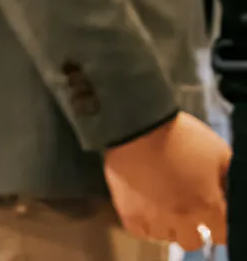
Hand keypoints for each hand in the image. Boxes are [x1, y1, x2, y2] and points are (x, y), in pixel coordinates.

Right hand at [105, 111, 228, 245]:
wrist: (139, 123)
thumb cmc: (182, 136)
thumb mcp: (219, 153)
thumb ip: (231, 179)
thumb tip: (237, 193)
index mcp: (208, 205)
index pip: (223, 235)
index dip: (220, 226)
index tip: (215, 217)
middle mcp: (182, 217)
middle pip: (193, 242)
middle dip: (195, 229)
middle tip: (190, 212)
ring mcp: (153, 217)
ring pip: (166, 237)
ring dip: (169, 226)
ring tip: (167, 207)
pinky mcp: (129, 212)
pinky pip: (141, 232)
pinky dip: (146, 225)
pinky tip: (149, 210)